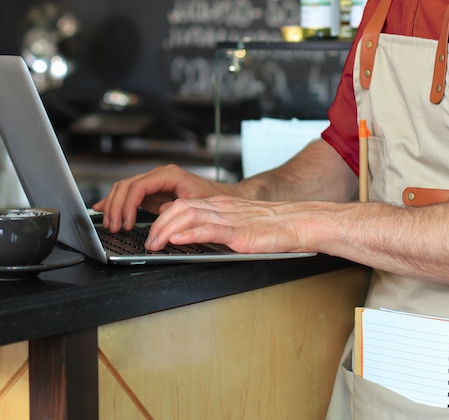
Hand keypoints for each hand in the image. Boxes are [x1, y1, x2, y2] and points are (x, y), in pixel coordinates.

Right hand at [92, 164, 231, 232]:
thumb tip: (158, 223)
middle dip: (116, 207)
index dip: (128, 205)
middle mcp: (159, 175)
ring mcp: (153, 182)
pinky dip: (115, 202)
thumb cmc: (213, 200)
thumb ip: (175, 212)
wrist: (223, 197)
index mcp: (169, 175)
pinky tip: (102, 209)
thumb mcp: (196, 207)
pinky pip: (128, 194)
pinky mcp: (151, 192)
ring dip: (114, 206)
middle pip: (126, 186)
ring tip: (111, 225)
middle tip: (114, 227)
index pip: (139, 185)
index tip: (126, 223)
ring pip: (124, 188)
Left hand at [145, 195, 323, 252]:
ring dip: (167, 230)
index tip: (152, 231)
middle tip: (147, 242)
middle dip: (158, 225)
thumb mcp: (242, 224)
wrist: (300, 223)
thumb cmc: (276, 227)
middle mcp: (223, 208)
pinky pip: (210, 229)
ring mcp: (230, 218)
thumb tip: (199, 238)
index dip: (163, 216)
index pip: (184, 205)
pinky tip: (178, 240)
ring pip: (190, 215)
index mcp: (222, 206)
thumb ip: (221, 228)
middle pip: (180, 208)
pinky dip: (190, 233)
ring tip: (155, 244)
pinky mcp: (240, 232)